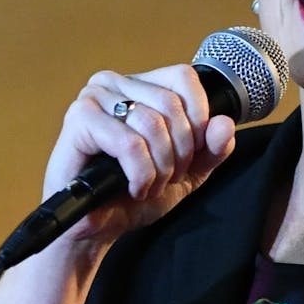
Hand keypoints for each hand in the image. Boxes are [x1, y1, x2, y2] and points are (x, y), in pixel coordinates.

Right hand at [43, 63, 237, 250]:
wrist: (96, 226)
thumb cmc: (134, 192)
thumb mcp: (189, 170)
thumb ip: (213, 147)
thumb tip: (224, 124)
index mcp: (140, 85)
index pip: (184, 78)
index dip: (199, 118)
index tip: (192, 153)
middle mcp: (114, 83)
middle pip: (172, 104)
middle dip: (180, 151)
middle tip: (168, 177)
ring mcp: (94, 98)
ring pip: (152, 124)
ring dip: (160, 167)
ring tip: (150, 186)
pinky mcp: (79, 120)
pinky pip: (130, 144)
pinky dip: (141, 174)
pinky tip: (134, 188)